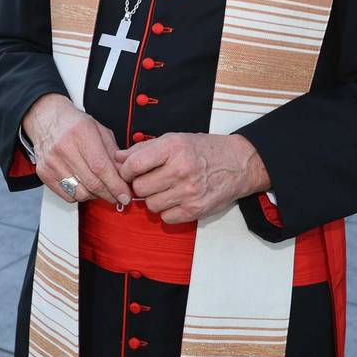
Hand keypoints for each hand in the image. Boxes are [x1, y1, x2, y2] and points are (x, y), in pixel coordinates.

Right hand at [23, 94, 130, 205]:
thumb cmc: (74, 124)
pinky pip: (68, 196)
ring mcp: (52, 161)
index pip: (101, 167)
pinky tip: (84, 186)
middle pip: (92, 183)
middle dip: (109, 194)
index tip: (125, 195)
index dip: (115, 185)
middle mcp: (64, 147)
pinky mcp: (44, 172)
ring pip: (80, 193)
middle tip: (118, 196)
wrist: (46, 119)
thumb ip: (113, 152)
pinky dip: (80, 195)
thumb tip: (124, 175)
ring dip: (95, 196)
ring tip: (100, 188)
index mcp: (81, 132)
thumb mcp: (99, 129)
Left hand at [116, 132, 269, 224]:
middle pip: (140, 188)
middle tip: (148, 180)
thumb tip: (118, 157)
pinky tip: (175, 199)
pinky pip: (166, 218)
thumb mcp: (174, 139)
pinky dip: (167, 211)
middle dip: (139, 185)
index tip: (128, 171)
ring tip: (164, 188)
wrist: (238, 163)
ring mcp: (189, 191)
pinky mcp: (196, 210)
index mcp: (173, 147)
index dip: (125, 170)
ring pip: (151, 205)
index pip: (134, 164)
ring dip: (153, 198)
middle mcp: (180, 169)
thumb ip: (144, 149)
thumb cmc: (202, 149)